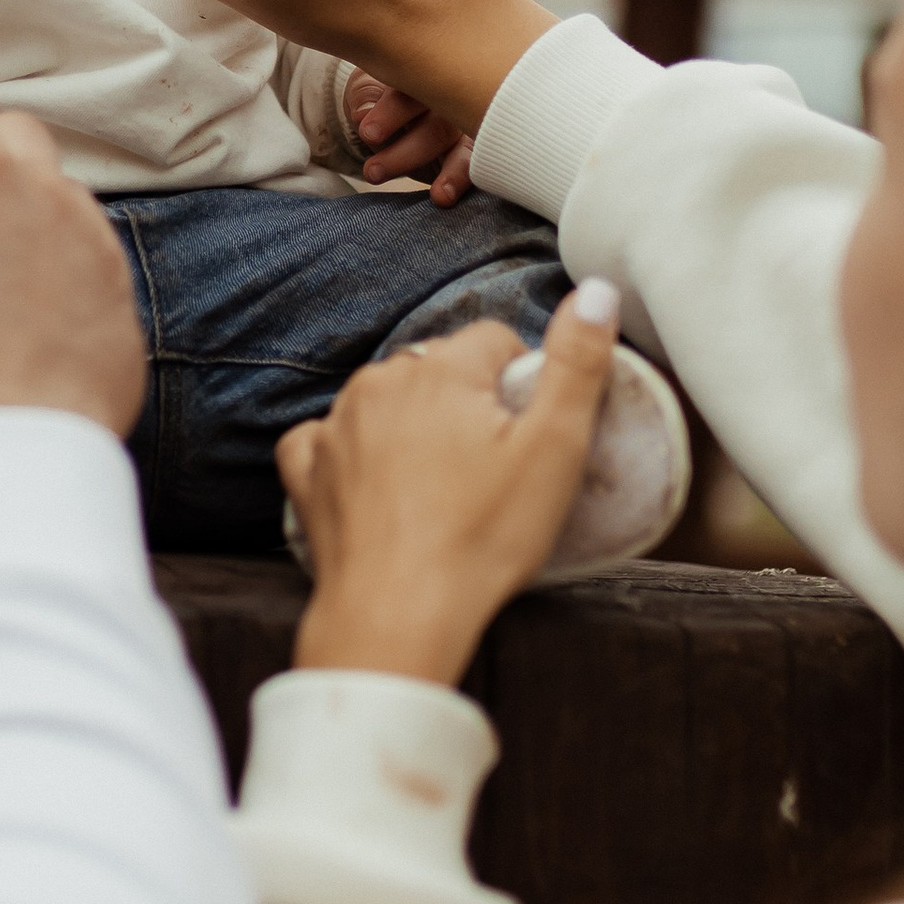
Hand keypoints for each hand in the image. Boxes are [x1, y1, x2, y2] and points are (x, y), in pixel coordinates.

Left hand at [280, 286, 619, 684]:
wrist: (398, 614)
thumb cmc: (483, 537)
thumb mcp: (556, 448)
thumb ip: (577, 362)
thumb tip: (596, 290)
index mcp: (441, 368)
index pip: (495, 341)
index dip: (520, 385)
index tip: (529, 438)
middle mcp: (380, 381)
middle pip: (440, 370)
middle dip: (467, 405)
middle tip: (491, 472)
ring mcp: (336, 425)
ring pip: (388, 401)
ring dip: (414, 428)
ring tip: (444, 492)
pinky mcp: (307, 470)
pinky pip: (329, 440)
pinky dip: (353, 456)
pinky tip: (378, 488)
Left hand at [343, 73, 476, 203]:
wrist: (386, 108)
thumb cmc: (377, 93)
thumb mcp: (364, 89)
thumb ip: (364, 98)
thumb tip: (363, 113)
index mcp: (425, 73)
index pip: (414, 90)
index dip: (394, 112)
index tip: (367, 133)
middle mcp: (453, 96)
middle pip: (440, 123)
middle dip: (408, 152)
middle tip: (373, 172)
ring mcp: (465, 123)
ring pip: (465, 147)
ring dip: (451, 173)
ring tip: (439, 196)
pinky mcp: (470, 150)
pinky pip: (474, 165)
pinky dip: (463, 181)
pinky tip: (447, 197)